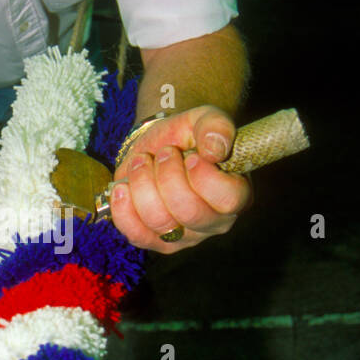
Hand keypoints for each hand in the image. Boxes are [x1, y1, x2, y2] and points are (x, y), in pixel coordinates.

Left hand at [109, 105, 252, 253]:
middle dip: (168, 175)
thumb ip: (215, 126)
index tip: (191, 155)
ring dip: (143, 184)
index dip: (203, 176)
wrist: (157, 147)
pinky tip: (123, 186)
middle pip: (189, 212)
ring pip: (159, 221)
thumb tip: (214, 149)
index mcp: (237, 195)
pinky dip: (123, 208)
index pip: (227, 200)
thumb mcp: (204, 119)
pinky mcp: (154, 240)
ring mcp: (184, 237)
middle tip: (164, 152)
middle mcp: (214, 222)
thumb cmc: (188, 136)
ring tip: (142, 162)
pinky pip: (135, 234)